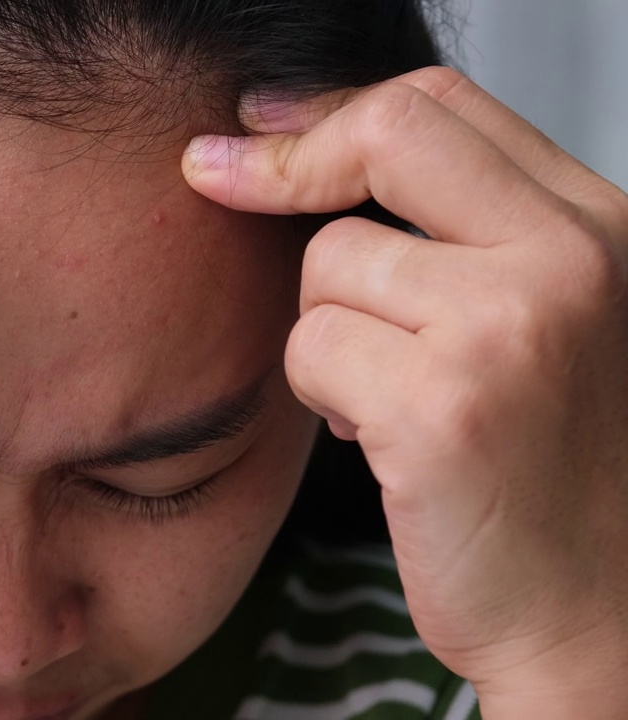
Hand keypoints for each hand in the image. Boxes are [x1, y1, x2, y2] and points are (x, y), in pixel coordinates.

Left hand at [183, 67, 627, 717]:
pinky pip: (309, 348)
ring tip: (383, 397)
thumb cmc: (550, 472)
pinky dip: (320, 395)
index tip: (256, 125)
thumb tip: (302, 149)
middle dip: (283, 163)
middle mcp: (570, 260)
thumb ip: (462, 234)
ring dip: (326, 333)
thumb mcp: (540, 321)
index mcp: (599, 227)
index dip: (331, 106)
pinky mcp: (443, 406)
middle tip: (218, 180)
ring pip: (327, 264)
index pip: (445, 106)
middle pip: (384, 136)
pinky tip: (376, 440)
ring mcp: (510, 327)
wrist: (594, 613)